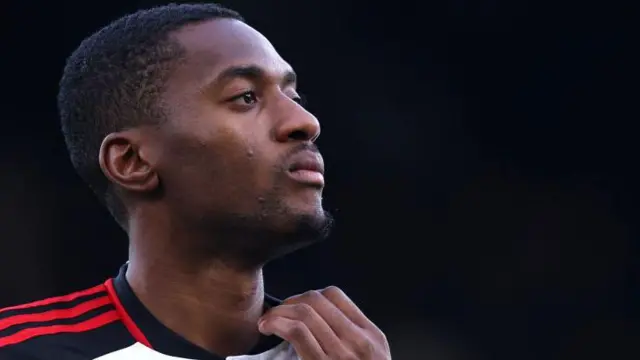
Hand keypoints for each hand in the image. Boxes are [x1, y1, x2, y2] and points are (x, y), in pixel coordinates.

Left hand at [258, 286, 390, 359]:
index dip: (310, 296)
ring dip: (278, 312)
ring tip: (267, 322)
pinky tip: (268, 328)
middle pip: (316, 300)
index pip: (335, 296)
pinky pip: (298, 331)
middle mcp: (359, 342)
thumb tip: (317, 323)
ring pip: (304, 312)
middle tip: (276, 315)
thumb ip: (351, 341)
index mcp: (372, 337)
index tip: (296, 308)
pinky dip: (278, 323)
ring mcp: (342, 355)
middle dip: (290, 302)